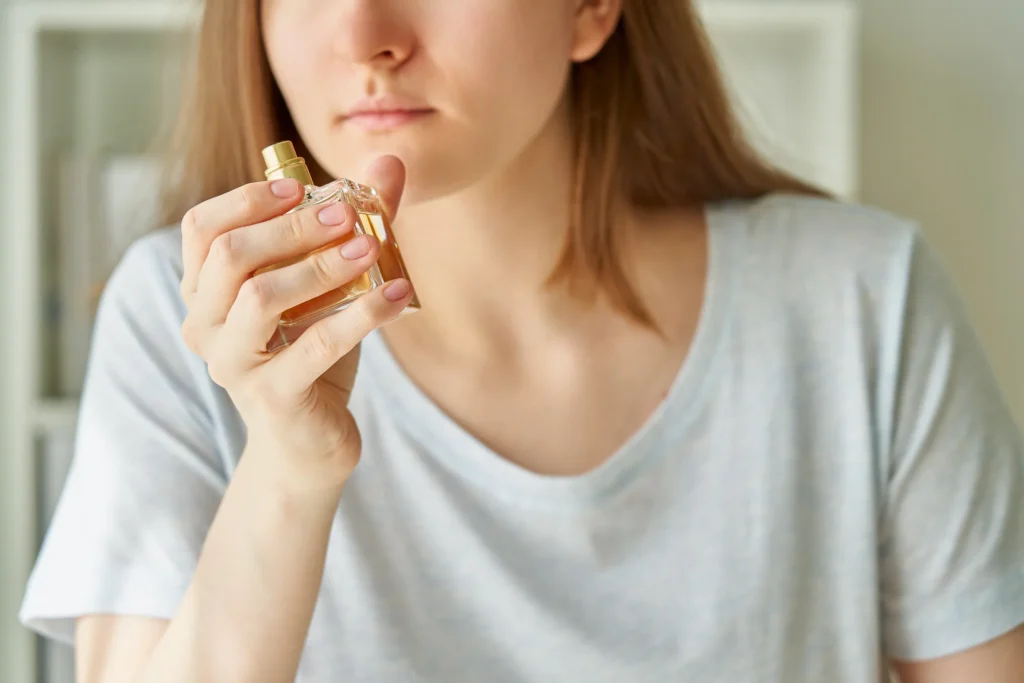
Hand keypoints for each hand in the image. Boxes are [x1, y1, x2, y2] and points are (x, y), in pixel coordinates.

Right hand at [179, 156, 413, 486]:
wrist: (310, 442)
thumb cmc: (312, 354)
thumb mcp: (328, 287)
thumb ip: (352, 225)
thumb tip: (391, 162)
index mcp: (205, 292)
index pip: (202, 228)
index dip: (247, 199)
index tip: (300, 186)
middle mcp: (205, 326)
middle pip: (231, 255)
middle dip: (292, 226)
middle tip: (347, 213)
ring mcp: (233, 364)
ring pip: (261, 297)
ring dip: (321, 265)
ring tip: (371, 247)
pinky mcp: (273, 398)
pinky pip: (317, 346)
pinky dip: (363, 315)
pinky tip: (400, 293)